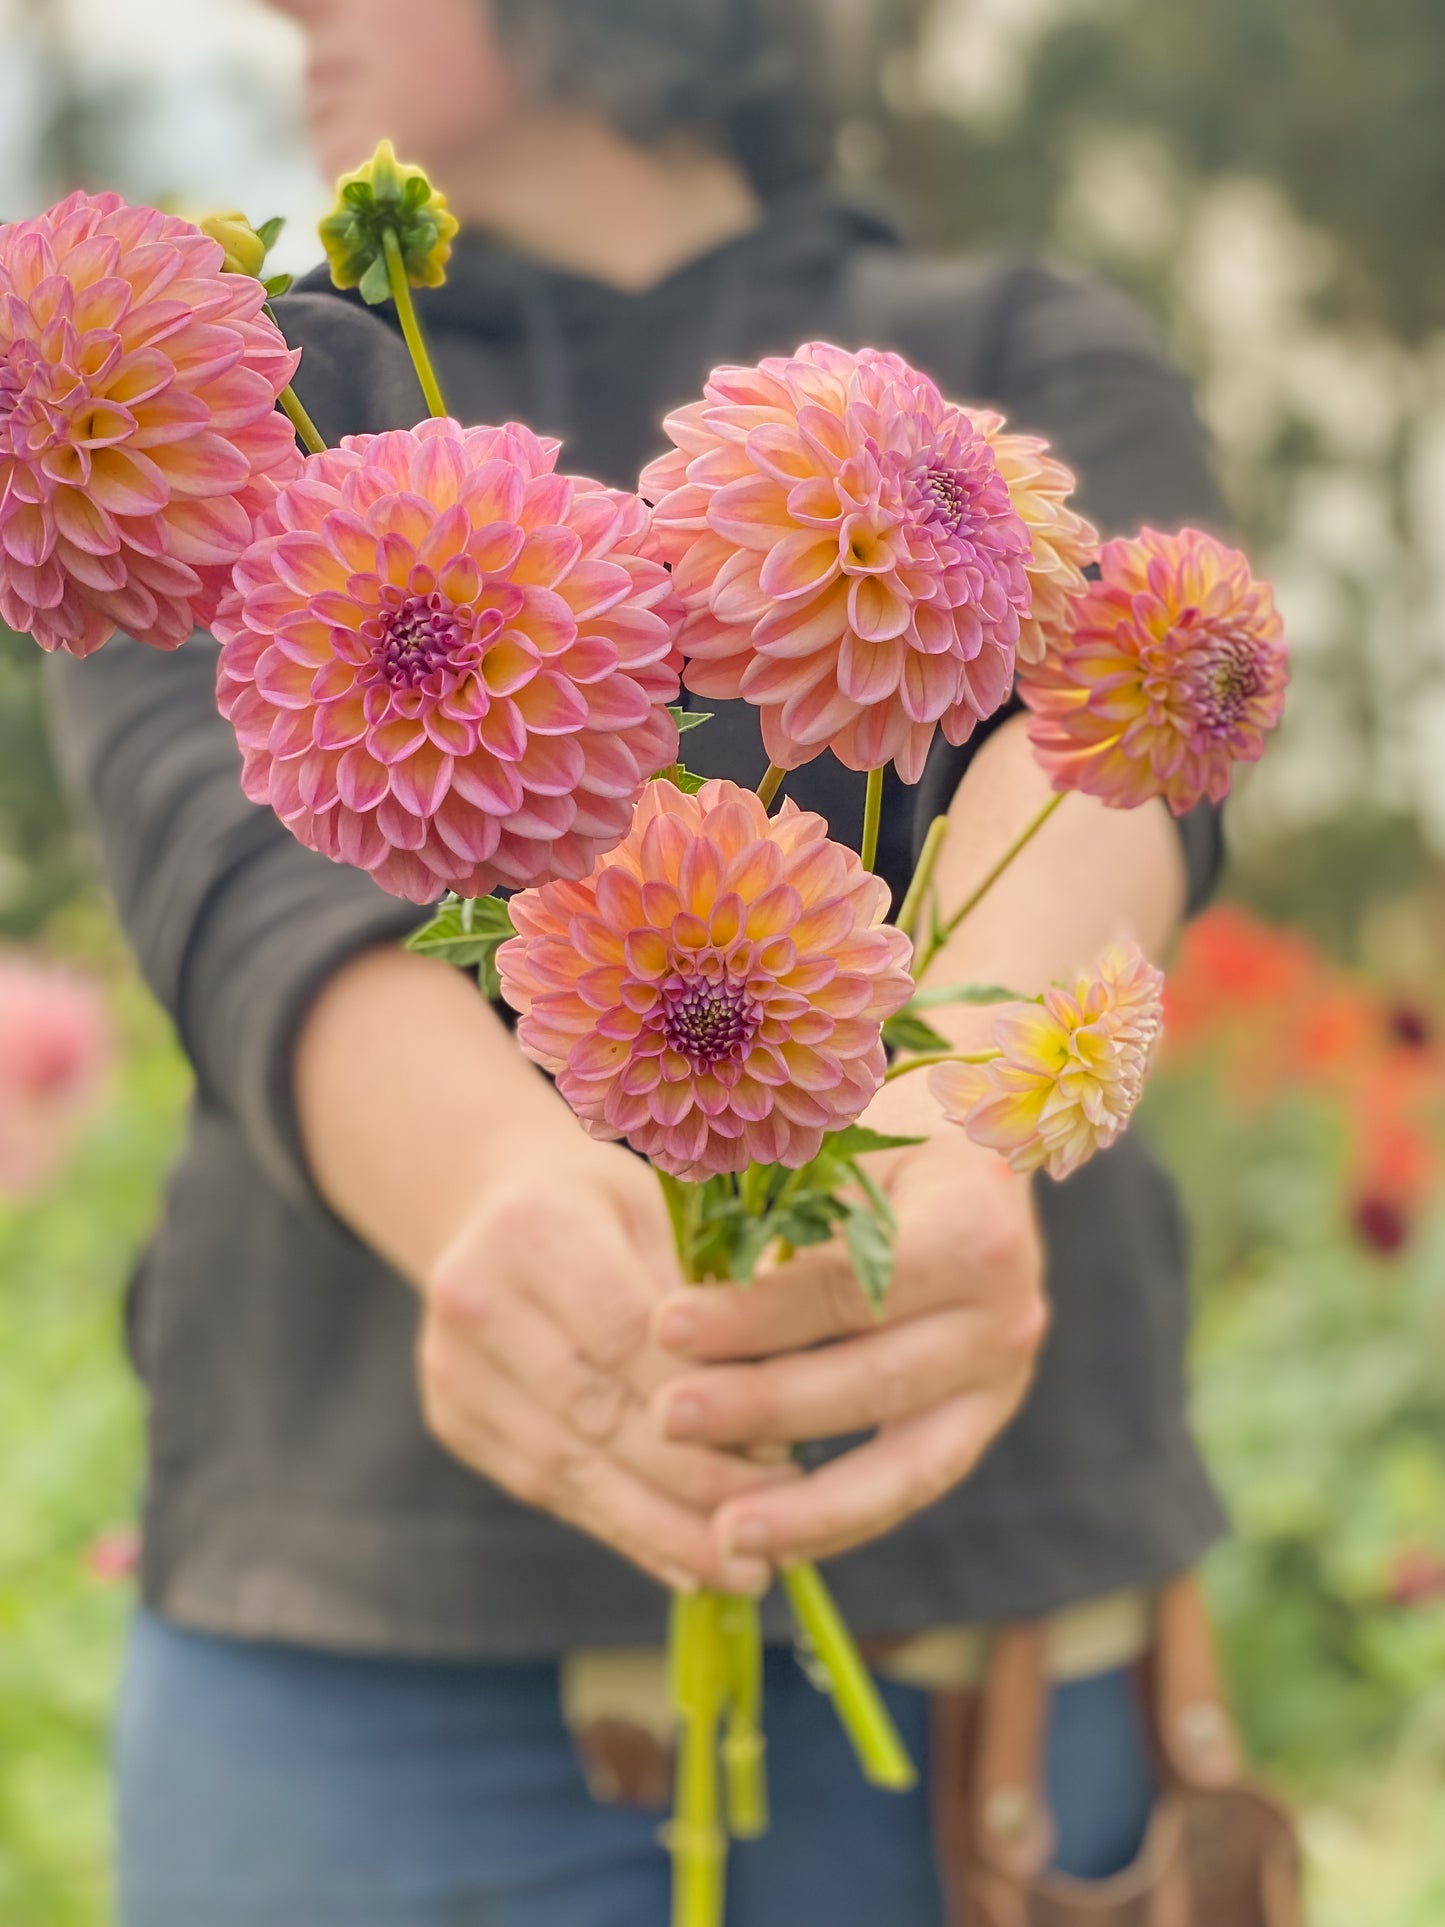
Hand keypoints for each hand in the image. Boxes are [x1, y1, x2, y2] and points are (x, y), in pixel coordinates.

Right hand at [417, 1126, 792, 1595]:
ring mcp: (454, 1370)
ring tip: (745, 1571)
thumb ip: (711, 1295)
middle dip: (694, 1482)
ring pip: (572, 1470)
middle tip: (782, 1528)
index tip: (785, 1451)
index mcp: (534, 1231)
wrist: (494, 1205)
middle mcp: (476, 1301)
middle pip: (597, 1414)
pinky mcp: (456, 1423)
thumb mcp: (667, 1211)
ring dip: (663, 1529)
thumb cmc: (612, 1206)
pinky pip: (551, 1490)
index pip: (626, 1335)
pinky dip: (625, 1531)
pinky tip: (688, 1562)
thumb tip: (782, 1403)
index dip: (704, 1401)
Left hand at [650, 1099, 1047, 1570]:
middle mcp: (1008, 1309)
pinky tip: (767, 1540)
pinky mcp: (982, 1416)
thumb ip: (776, 1193)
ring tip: (719, 1530)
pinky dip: (841, 1520)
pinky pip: (912, 1482)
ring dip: (806, 1503)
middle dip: (759, 1406)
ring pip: (903, 1459)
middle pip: (870, 1378)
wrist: (972, 1142)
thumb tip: (677, 1258)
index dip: (753, 1312)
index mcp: (975, 1223)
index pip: (848, 1287)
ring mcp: (1002, 1373)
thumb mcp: (835, 1134)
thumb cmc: (880, 1125)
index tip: (663, 1325)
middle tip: (666, 1417)